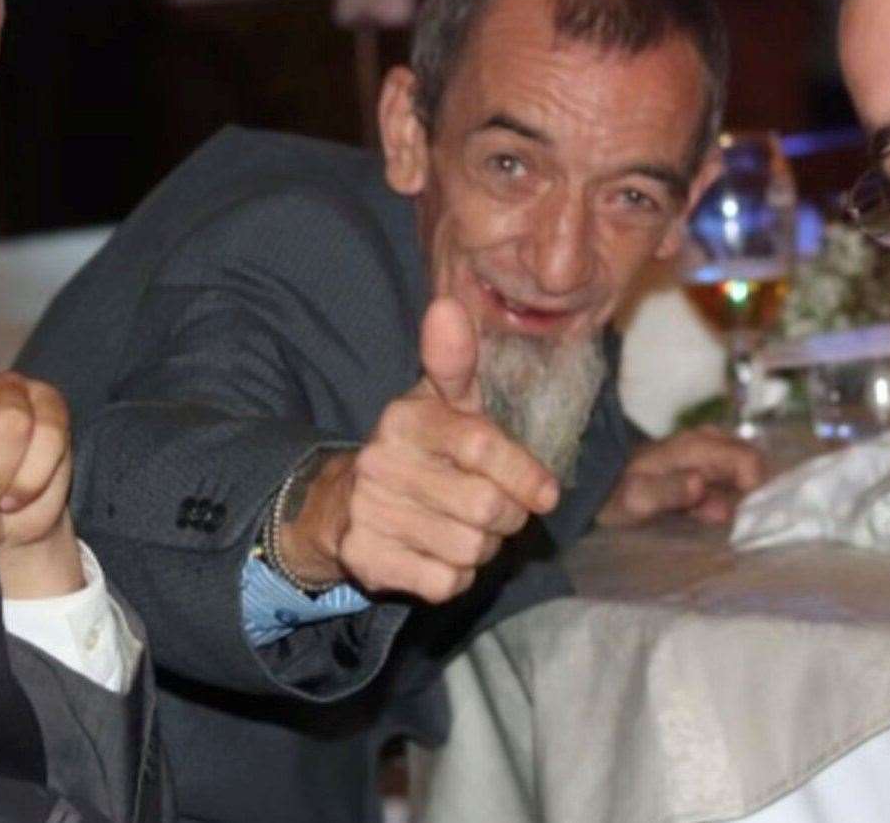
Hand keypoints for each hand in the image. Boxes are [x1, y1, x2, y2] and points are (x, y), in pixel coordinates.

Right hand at [279, 297, 559, 603]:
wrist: (343, 505)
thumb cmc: (420, 451)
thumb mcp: (441, 403)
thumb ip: (457, 362)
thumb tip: (448, 306)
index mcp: (405, 418)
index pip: (482, 446)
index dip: (525, 474)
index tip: (547, 493)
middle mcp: (380, 462)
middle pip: (486, 507)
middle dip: (507, 517)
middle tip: (498, 511)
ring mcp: (369, 512)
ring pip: (469, 550)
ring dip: (482, 548)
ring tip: (465, 529)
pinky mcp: (365, 559)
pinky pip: (444, 583)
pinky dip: (454, 577)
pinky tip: (438, 555)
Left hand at [597, 426, 766, 526]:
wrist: (596, 489)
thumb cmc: (616, 494)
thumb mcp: (638, 498)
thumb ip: (669, 491)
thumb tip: (700, 482)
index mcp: (697, 447)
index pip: (749, 461)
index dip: (756, 491)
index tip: (746, 519)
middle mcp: (708, 444)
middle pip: (753, 467)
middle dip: (751, 498)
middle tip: (734, 526)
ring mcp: (707, 455)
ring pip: (742, 477)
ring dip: (739, 503)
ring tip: (716, 524)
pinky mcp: (704, 469)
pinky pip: (729, 484)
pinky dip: (728, 503)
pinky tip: (709, 519)